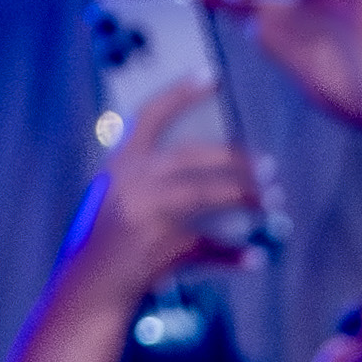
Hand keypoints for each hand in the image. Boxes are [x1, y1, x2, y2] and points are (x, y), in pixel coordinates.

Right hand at [64, 79, 261, 293]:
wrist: (89, 286)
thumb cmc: (109, 237)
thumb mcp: (118, 195)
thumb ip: (151, 174)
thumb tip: (214, 161)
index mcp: (121, 164)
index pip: (150, 115)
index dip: (180, 92)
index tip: (212, 75)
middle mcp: (133, 182)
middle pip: (194, 156)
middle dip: (236, 160)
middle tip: (268, 167)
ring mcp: (148, 215)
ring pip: (210, 195)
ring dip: (247, 198)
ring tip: (271, 202)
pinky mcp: (165, 248)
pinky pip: (212, 246)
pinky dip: (237, 255)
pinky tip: (257, 257)